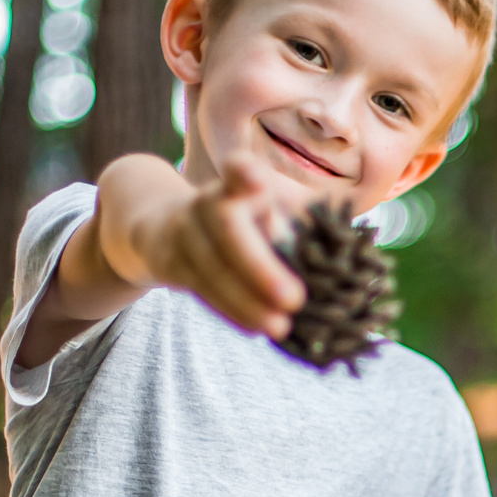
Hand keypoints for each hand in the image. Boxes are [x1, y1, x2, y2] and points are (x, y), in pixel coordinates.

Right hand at [111, 154, 303, 339]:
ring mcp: (184, 231)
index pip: (237, 168)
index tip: (259, 180)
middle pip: (227, 228)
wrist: (165, 225)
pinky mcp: (171, 262)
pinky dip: (231, 310)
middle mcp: (207, 201)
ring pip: (212, 266)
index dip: (244, 172)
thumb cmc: (239, 223)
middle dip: (259, 267)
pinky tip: (255, 327)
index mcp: (237, 184)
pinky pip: (203, 289)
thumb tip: (331, 265)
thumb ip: (289, 232)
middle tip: (295, 300)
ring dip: (247, 301)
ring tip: (280, 326)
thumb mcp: (263, 215)